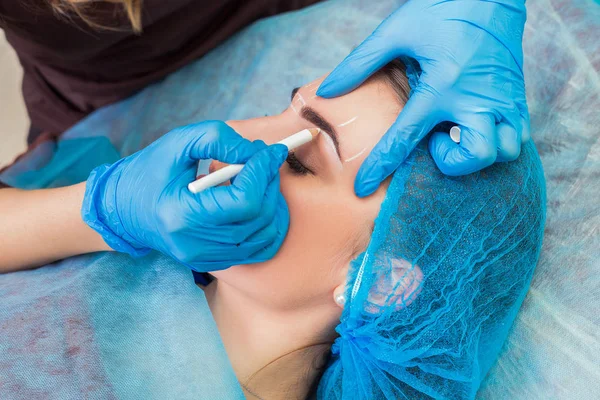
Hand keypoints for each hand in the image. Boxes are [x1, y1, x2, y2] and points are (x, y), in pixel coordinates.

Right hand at [82, 120, 288, 270]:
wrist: (124, 209)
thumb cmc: (150, 171)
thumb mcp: (178, 143)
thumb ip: (218, 139)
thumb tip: (257, 152)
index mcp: (182, 215)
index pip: (243, 201)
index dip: (263, 173)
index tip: (272, 151)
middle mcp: (195, 244)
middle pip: (258, 218)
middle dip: (270, 184)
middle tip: (266, 161)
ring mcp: (205, 258)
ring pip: (264, 236)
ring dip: (272, 204)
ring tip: (259, 180)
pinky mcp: (212, 263)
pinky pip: (257, 250)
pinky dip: (268, 225)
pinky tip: (258, 203)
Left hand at [317, 0, 529, 195]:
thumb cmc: (441, 9)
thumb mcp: (395, 32)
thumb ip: (359, 63)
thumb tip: (327, 90)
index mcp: (442, 85)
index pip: (405, 139)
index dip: (380, 167)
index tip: (363, 188)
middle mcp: (477, 98)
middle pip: (476, 157)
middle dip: (452, 163)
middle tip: (437, 140)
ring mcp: (503, 99)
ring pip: (504, 151)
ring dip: (479, 153)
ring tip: (457, 132)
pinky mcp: (517, 96)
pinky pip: (519, 136)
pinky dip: (499, 141)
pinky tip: (476, 125)